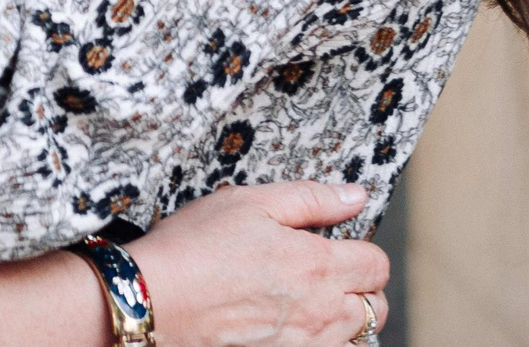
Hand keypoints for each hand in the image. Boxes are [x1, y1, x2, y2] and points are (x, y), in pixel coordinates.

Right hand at [126, 182, 390, 346]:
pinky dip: (321, 343)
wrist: (152, 302)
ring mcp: (303, 346)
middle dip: (361, 290)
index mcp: (317, 265)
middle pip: (376, 309)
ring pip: (355, 341)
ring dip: (345, 324)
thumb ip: (310, 199)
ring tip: (313, 307)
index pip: (376, 264)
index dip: (362, 250)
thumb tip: (355, 196)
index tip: (339, 246)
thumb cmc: (193, 248)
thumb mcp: (248, 203)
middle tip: (329, 276)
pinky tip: (294, 329)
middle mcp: (320, 313)